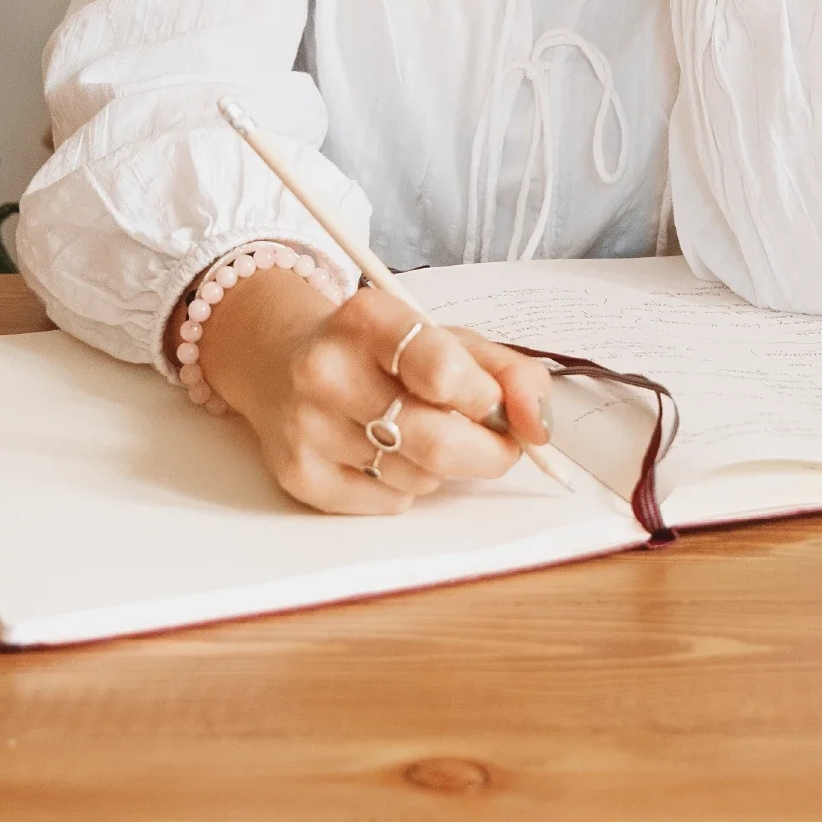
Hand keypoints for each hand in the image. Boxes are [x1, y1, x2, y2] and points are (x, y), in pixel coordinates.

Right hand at [179, 268, 553, 515]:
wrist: (281, 362)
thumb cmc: (380, 352)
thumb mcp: (446, 338)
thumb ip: (508, 372)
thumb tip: (540, 424)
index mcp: (368, 318)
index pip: (442, 369)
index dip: (485, 398)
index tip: (494, 403)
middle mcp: (326, 369)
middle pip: (437, 441)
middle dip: (488, 452)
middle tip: (498, 444)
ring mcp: (307, 426)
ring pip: (419, 477)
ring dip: (443, 468)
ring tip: (421, 434)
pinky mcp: (299, 475)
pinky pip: (389, 503)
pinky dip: (407, 487)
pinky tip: (386, 455)